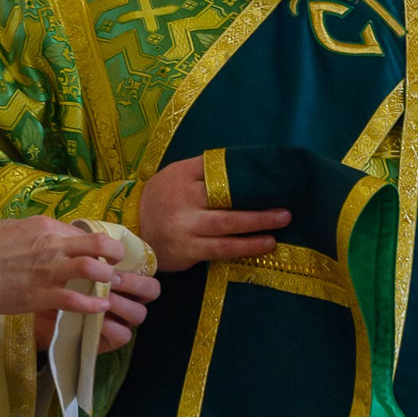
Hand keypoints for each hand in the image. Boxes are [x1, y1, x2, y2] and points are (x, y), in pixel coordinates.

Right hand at [0, 215, 159, 351]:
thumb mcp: (14, 228)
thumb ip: (39, 232)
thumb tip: (56, 236)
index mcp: (45, 227)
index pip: (84, 232)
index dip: (99, 244)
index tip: (105, 255)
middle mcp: (51, 245)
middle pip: (98, 245)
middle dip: (114, 256)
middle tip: (116, 267)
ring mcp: (47, 270)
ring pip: (92, 269)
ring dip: (106, 279)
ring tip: (109, 289)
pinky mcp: (40, 295)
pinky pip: (75, 299)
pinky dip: (93, 304)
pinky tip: (100, 308)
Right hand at [136, 155, 290, 272]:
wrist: (131, 229)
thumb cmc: (162, 199)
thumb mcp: (176, 176)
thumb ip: (203, 171)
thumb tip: (244, 165)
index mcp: (183, 177)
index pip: (217, 172)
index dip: (245, 176)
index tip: (273, 180)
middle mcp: (184, 201)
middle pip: (226, 202)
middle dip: (257, 209)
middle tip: (285, 212)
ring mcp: (185, 227)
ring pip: (226, 229)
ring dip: (255, 230)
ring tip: (278, 231)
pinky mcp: (187, 250)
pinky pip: (220, 250)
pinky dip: (243, 248)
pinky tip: (262, 246)